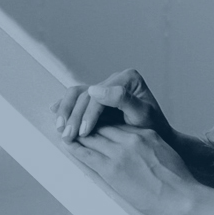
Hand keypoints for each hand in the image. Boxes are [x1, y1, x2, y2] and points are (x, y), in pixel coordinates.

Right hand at [52, 69, 173, 142]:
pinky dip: (65, 109)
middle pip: (86, 95)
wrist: (155, 133)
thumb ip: (122, 99)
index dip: (89, 114)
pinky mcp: (96, 98)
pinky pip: (76, 99)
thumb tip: (95, 89)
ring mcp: (104, 87)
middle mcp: (115, 79)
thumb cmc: (152, 125)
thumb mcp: (142, 114)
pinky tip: (58, 120)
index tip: (83, 133)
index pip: (100, 95)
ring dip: (66, 113)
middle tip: (68, 136)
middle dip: (75, 117)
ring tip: (61, 131)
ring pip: (77, 95)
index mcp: (128, 78)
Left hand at [65, 124, 199, 214]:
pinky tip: (68, 145)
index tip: (94, 124)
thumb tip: (138, 148)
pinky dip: (75, 149)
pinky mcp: (111, 169)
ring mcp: (120, 153)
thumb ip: (149, 145)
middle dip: (88, 126)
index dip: (103, 123)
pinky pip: (87, 155)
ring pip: (92, 138)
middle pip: (103, 127)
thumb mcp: (164, 152)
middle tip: (74, 127)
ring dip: (78, 135)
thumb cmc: (176, 180)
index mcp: (146, 134)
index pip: (118, 123)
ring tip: (67, 134)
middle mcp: (132, 139)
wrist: (180, 197)